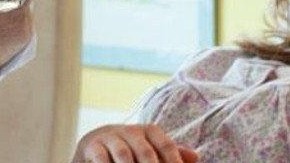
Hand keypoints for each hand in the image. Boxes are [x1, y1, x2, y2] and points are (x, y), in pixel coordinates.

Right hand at [73, 124, 198, 162]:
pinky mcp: (93, 146)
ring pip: (124, 156)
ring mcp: (111, 137)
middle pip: (146, 153)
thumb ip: (171, 153)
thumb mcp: (151, 149)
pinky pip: (102, 159)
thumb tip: (196, 157)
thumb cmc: (131, 150)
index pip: (167, 146)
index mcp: (150, 131)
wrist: (95, 145)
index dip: (174, 162)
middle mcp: (132, 131)